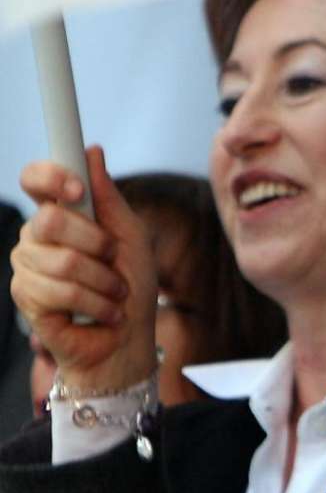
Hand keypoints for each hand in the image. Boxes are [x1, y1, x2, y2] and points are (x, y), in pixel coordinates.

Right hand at [12, 147, 156, 390]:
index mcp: (62, 215)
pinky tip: (104, 312)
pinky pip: (61, 291)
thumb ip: (109, 198)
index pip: (36, 179)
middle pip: (50, 219)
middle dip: (97, 243)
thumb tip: (92, 151)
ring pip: (62, 260)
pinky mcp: (27, 297)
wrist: (127, 341)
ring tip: (113, 294)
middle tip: (114, 261)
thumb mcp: (132, 237)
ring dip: (104, 281)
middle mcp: (37, 236)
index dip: (50, 177)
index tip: (77, 189)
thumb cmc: (131, 289)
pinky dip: (97, 303)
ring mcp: (27, 266)